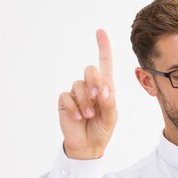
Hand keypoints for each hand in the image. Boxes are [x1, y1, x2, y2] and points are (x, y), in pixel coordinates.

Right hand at [58, 29, 117, 159]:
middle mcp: (90, 86)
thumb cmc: (102, 129)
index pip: (104, 64)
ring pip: (78, 85)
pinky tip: (78, 117)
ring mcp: (76, 93)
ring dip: (85, 102)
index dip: (103, 47)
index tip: (100, 32)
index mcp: (105, 87)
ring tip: (89, 115)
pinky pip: (67, 96)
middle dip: (95, 82)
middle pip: (90, 69)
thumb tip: (102, 89)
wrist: (88, 145)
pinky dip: (74, 107)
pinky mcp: (65, 101)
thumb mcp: (112, 116)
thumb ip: (109, 101)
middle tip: (98, 98)